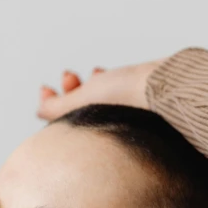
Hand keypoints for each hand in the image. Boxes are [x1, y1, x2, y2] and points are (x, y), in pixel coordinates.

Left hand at [36, 59, 166, 121]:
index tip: (45, 88)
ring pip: (98, 99)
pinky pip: (113, 93)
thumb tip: (38, 110)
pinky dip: (104, 82)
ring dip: (87, 84)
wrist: (168, 89)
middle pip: (82, 109)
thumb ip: (58, 108)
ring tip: (92, 73)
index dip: (51, 104)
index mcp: (100, 136)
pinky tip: (101, 72)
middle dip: (71, 90)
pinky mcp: (137, 102)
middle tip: (69, 76)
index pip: (68, 124)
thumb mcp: (85, 101)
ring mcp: (126, 115)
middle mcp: (113, 128)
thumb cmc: (131, 100)